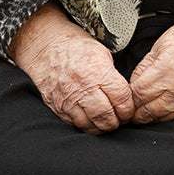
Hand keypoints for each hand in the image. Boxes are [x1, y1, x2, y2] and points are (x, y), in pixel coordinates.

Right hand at [8, 4, 134, 132]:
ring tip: (105, 122)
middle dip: (117, 122)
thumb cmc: (75, 48)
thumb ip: (113, 77)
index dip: (128, 109)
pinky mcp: (57, 106)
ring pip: (90, 125)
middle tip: (119, 119)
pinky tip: (90, 120)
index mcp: (98, 73)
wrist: (45, 46)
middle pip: (107, 117)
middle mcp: (83, 88)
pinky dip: (85, 125)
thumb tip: (124, 95)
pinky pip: (74, 124)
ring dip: (101, 127)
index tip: (128, 110)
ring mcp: (68, 99)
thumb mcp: (102, 54)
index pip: (121, 100)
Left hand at [128, 1, 173, 123]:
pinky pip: (173, 115)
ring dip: (145, 115)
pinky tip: (154, 110)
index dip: (126, 95)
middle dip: (134, 108)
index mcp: (166, 66)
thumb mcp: (163, 42)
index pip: (137, 92)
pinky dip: (160, 115)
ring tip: (138, 109)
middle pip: (145, 108)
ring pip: (159, 116)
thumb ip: (146, 64)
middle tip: (126, 104)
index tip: (121, 93)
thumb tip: (133, 82)